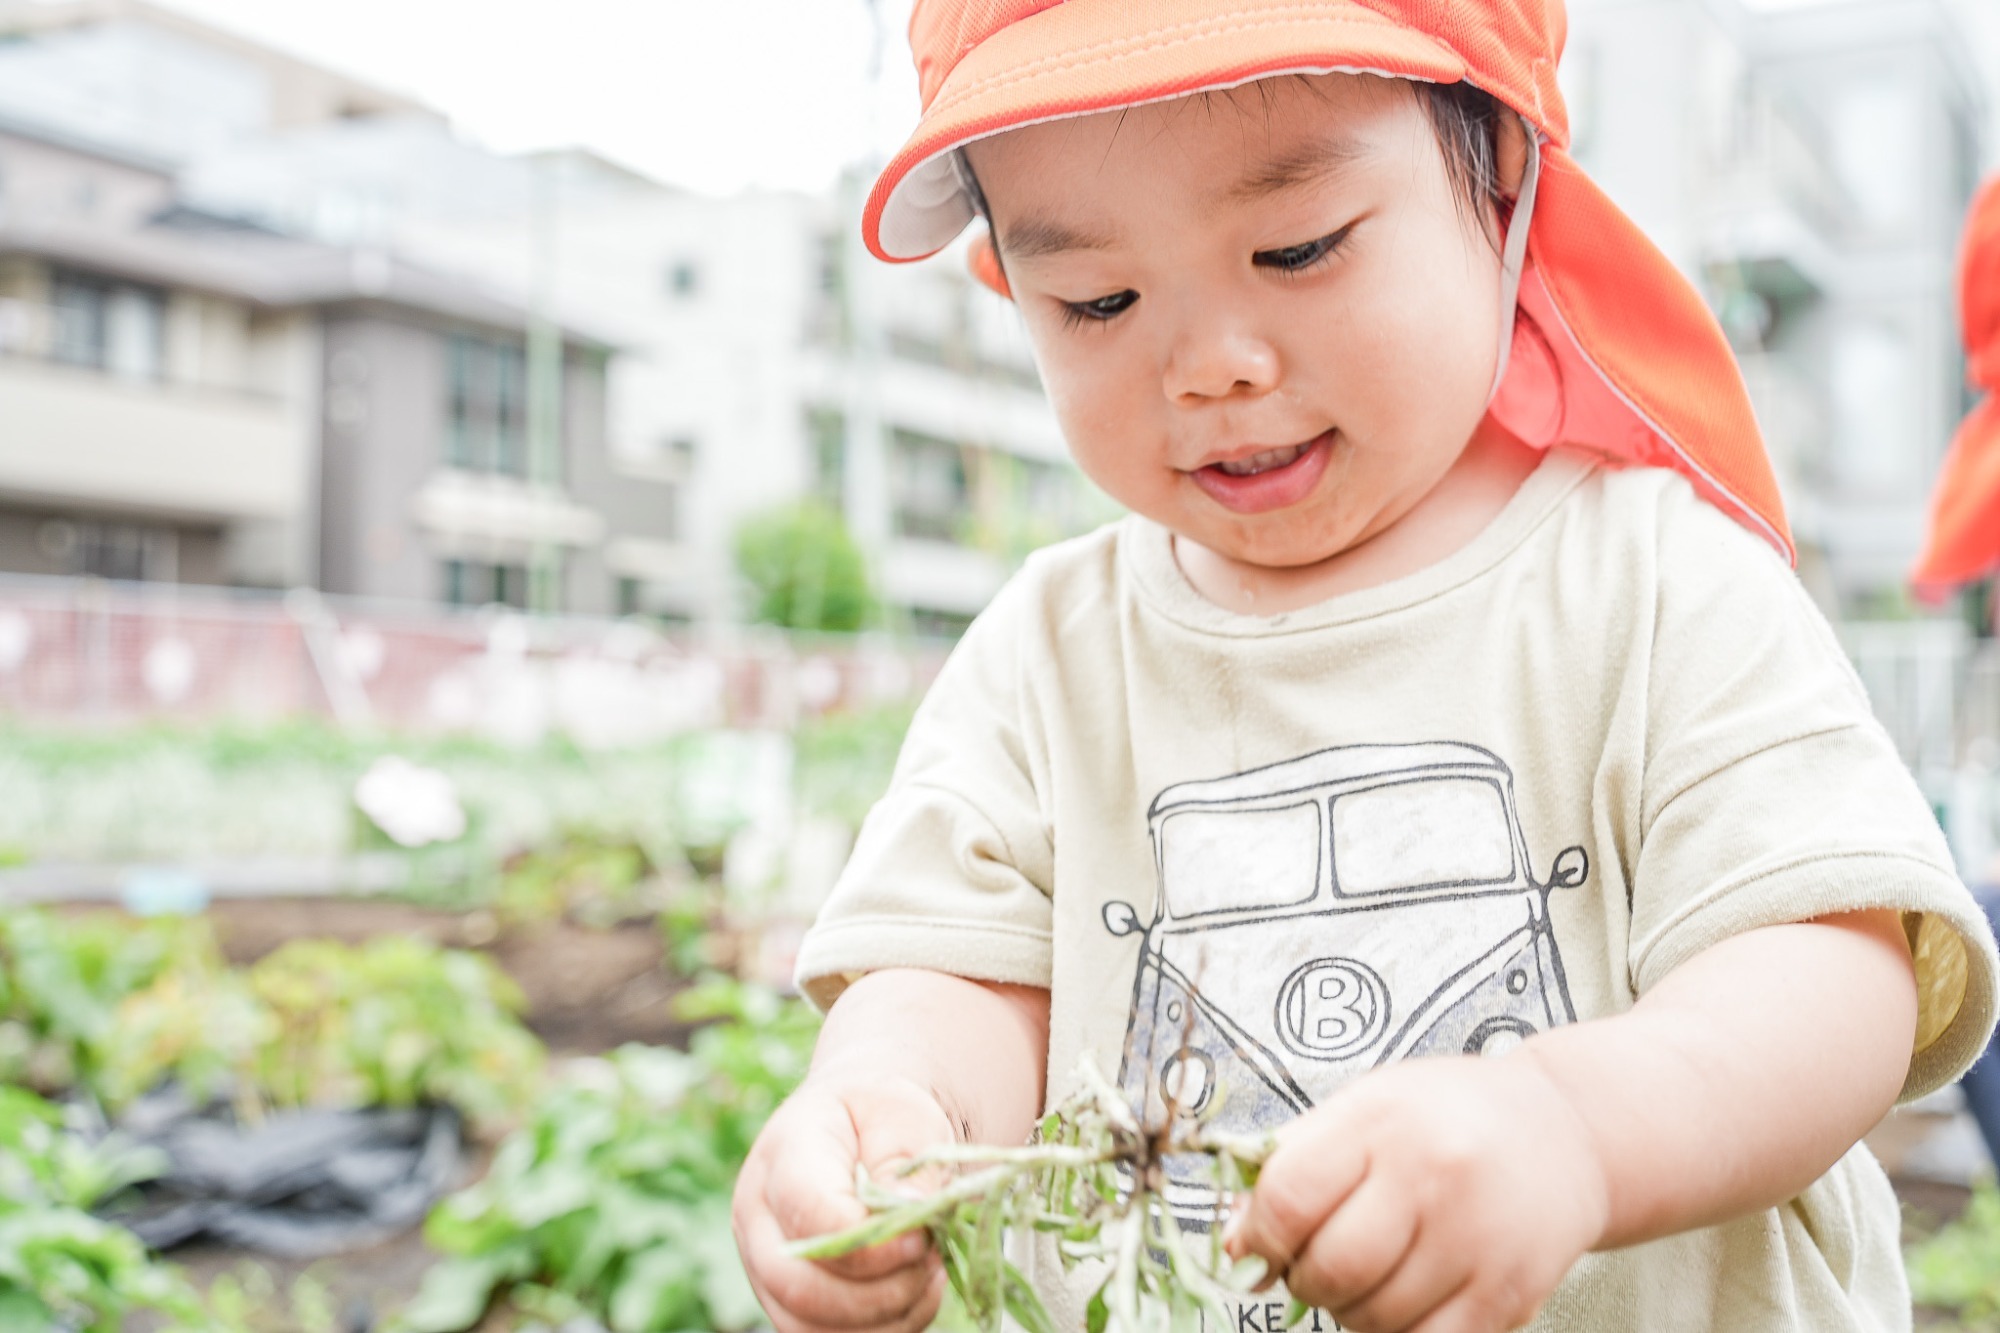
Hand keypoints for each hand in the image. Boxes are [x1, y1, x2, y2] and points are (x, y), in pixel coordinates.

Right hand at [733, 1073, 957, 1332]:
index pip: (808, 1212)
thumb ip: (906, 1162)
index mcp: (783, 1154)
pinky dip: (881, 1330)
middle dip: (877, 1292)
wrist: (861, 1134)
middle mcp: (758, 1217)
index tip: (921, 1238)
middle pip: (797, 1285)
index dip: (868, 1242)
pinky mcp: (788, 1301)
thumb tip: (911, 1212)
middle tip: (929, 1260)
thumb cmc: (882, 1121)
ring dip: (883, 1316)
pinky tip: (914, 1294)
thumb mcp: (905, 1117)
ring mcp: (764, 1266)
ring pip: (807, 1325)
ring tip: (928, 1274)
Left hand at [1224, 1053, 1609, 1332]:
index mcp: (1382, 1120)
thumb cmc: (1447, 1118)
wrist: (1565, 1132)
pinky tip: (1404, 1300)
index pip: (1288, 1197)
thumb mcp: (1365, 1106)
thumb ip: (1292, 1164)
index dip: (1257, 1236)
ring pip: (1373, 1318)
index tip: (1256, 1245)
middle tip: (1314, 1264)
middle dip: (1304, 1280)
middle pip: (1329, 1268)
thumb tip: (1235, 1245)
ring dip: (1351, 1311)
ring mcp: (1477, 1239)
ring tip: (1370, 1273)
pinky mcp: (1509, 1294)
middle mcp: (1433, 1175)